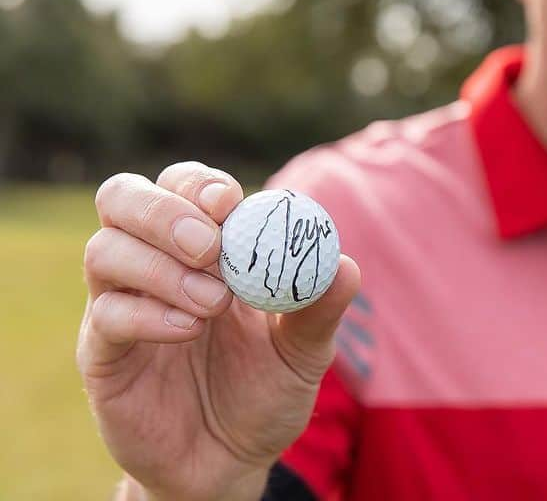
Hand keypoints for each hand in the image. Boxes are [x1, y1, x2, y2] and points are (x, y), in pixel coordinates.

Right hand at [77, 162, 362, 500]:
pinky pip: (105, 316)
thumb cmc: (265, 390)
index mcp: (204, 248)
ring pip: (105, 250)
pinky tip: (188, 330)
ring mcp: (121, 305)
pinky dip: (148, 314)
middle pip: (123, 198)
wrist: (230, 462)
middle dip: (164, 211)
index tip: (230, 202)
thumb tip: (344, 265)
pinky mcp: (102, 354)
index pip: (184, 185)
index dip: (201, 184)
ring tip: (213, 302)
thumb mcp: (305, 351)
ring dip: (160, 267)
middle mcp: (154, 264)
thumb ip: (320, 307)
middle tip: (210, 244)